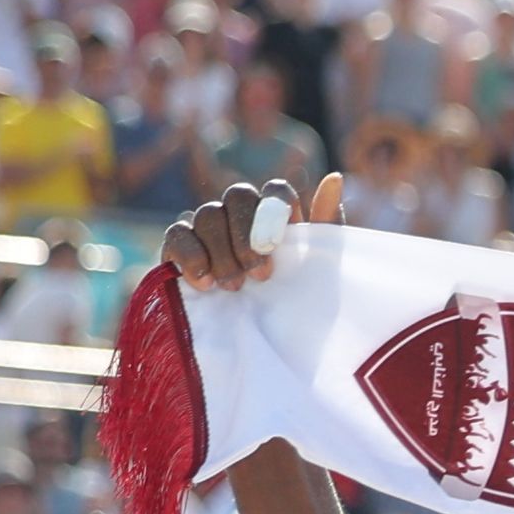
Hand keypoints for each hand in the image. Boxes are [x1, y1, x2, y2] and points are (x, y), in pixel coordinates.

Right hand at [161, 172, 342, 293]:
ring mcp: (208, 226)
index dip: (274, 212)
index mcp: (278, 215)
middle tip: (260, 276)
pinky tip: (205, 283)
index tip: (277, 249)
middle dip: (247, 235)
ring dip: (223, 253)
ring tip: (235, 288)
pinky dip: (191, 256)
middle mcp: (241, 213)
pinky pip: (178, 233)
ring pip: (208, 213)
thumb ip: (326, 225)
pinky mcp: (181, 244)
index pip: (275, 190)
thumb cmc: (296, 298)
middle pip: (238, 195)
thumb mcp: (319, 267)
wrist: (262, 336)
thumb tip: (336, 178)